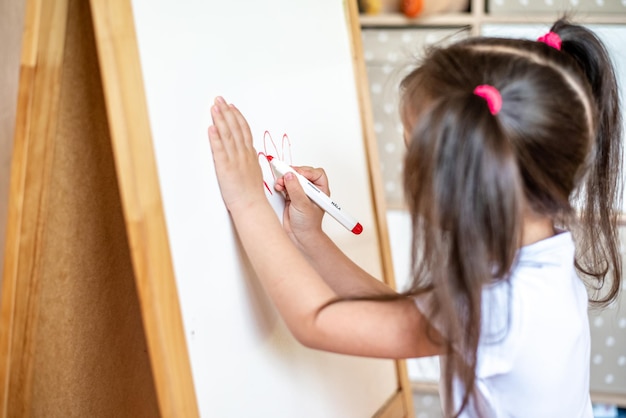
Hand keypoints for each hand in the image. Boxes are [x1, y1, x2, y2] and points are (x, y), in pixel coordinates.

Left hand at [207, 97, 265, 213]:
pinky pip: (220, 149)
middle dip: (227, 112)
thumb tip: (249, 151)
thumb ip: (250, 159)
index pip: (244, 130)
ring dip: (221, 119)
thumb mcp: (254, 172)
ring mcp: (234, 160)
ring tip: (215, 107)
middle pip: (235, 128)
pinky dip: (216, 137)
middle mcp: (243, 154)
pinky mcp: (225, 167)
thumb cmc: (252, 193)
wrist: (251, 205)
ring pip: (228, 135)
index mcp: (250, 154)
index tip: (232, 107)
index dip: (237, 116)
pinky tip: (212, 127)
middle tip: (220, 100)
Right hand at [274, 165, 328, 244]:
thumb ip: (296, 189)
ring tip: (280, 183)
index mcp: (320, 191)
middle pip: (303, 173)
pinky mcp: (290, 195)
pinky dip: (281, 184)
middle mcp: (310, 190)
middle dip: (293, 174)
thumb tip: (290, 176)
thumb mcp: (302, 205)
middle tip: (286, 175)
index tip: (297, 174)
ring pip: (293, 178)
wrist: (299, 236)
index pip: (316, 173)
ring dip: (285, 178)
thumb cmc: (308, 225)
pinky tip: (279, 186)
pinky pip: (285, 184)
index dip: (306, 171)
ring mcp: (300, 192)